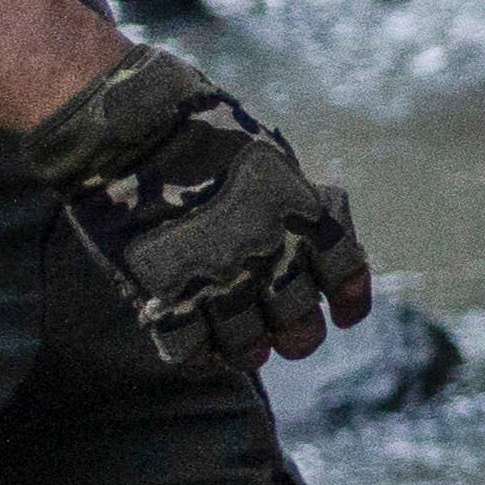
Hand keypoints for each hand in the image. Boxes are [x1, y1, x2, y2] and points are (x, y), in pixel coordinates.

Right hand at [24, 41, 371, 369]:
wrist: (136, 130)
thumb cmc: (205, 134)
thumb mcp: (274, 161)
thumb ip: (299, 205)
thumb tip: (319, 244)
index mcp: (305, 221)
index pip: (346, 277)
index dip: (349, 301)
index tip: (344, 316)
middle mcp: (272, 259)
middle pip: (300, 327)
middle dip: (296, 336)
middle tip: (284, 333)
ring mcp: (219, 283)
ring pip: (248, 348)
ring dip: (248, 349)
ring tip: (241, 344)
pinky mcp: (166, 298)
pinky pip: (190, 351)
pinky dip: (196, 354)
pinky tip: (194, 342)